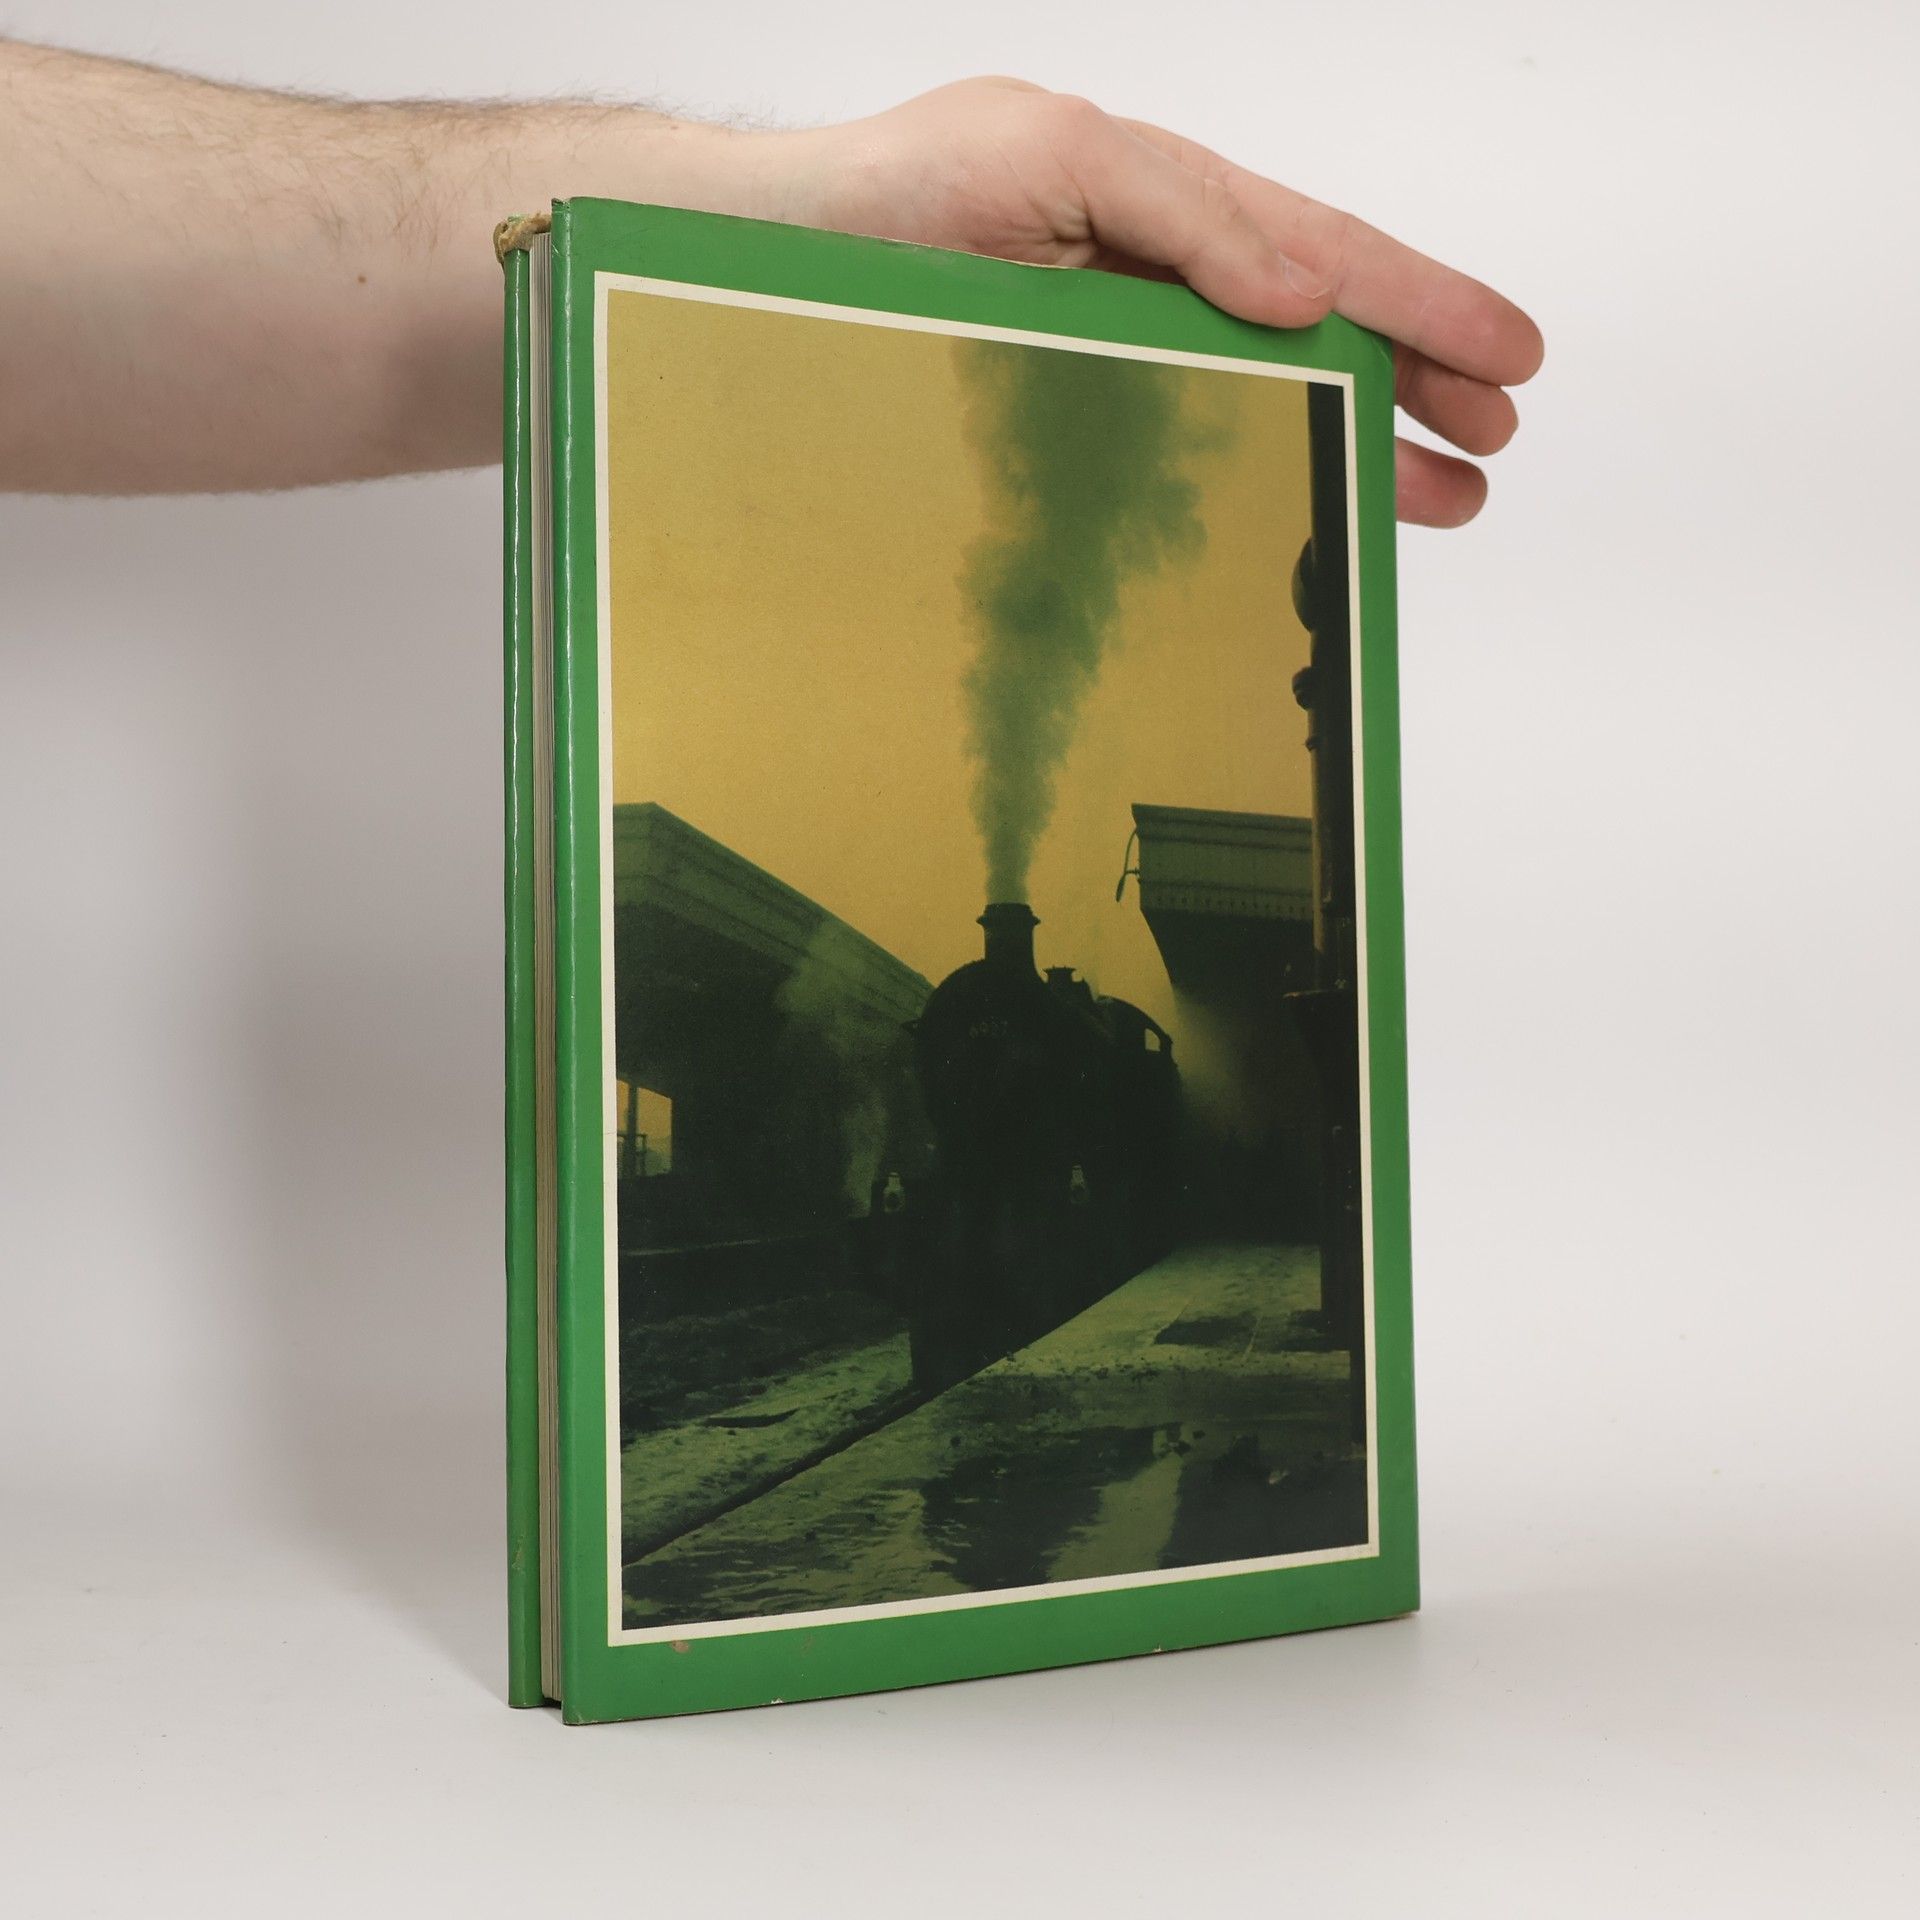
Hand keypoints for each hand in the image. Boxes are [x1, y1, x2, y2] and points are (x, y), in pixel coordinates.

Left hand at [765, 79, 1542, 527]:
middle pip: (1311, 328)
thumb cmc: (887, 193)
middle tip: (1494, 441)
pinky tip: (1300, 507)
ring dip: (1353, 441)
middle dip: (1412, 379)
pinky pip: (1178, 452)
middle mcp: (1146, 278)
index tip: (1509, 356)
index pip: (1320, 250)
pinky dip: (1250, 478)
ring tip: (1438, 495)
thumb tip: (1304, 295)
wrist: (758, 265)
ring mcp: (1108, 352)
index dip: (1421, 302)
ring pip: (1258, 397)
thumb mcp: (1049, 157)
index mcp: (1157, 202)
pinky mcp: (1057, 419)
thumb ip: (1184, 212)